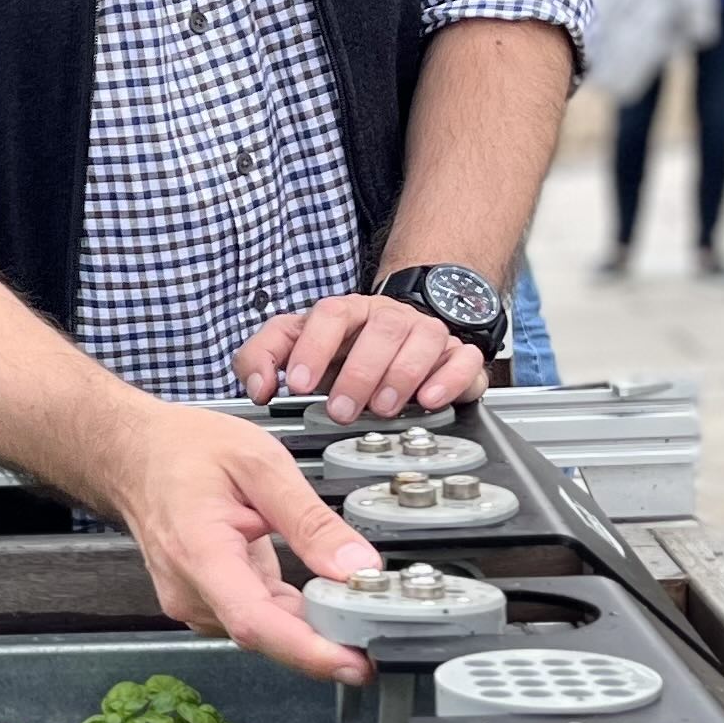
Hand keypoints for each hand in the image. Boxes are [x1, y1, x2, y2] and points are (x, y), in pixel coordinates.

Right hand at [99, 400, 381, 685]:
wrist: (133, 454)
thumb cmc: (184, 450)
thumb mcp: (259, 463)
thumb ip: (310, 519)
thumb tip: (357, 567)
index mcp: (200, 553)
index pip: (255, 621)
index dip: (307, 651)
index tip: (354, 663)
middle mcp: (190, 590)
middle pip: (266, 634)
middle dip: (326, 639)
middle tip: (381, 630)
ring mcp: (193, 601)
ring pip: (266, 630)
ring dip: (312, 624)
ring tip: (355, 604)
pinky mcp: (204, 603)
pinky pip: (258, 618)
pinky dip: (293, 612)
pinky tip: (319, 597)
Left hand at [233, 294, 487, 425]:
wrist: (398, 340)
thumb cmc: (342, 352)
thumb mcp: (295, 350)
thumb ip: (264, 360)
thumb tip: (259, 388)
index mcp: (347, 312)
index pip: (329, 314)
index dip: (313, 348)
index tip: (299, 385)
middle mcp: (388, 317)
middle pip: (380, 329)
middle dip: (359, 373)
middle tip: (341, 411)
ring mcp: (426, 332)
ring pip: (424, 338)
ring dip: (401, 376)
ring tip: (383, 408)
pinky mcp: (457, 355)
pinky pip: (464, 358)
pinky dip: (450, 379)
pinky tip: (430, 399)